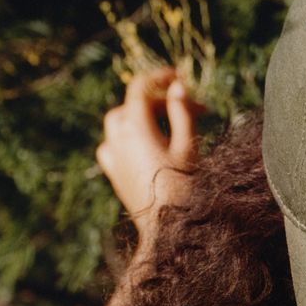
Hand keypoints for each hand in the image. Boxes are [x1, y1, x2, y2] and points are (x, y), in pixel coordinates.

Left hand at [96, 68, 203, 246]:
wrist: (167, 229)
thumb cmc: (184, 187)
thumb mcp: (188, 145)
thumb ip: (182, 112)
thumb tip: (177, 86)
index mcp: (135, 126)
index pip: (141, 87)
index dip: (160, 77)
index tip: (180, 77)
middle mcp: (117, 138)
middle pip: (134, 105)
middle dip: (161, 102)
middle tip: (193, 112)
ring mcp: (112, 156)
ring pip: (119, 122)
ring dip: (142, 117)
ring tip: (168, 127)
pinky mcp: (113, 173)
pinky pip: (111, 144)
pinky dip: (126, 137)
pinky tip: (144, 146)